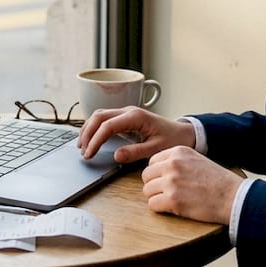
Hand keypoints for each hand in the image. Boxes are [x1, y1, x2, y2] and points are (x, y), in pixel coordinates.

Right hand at [77, 106, 195, 163]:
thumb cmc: (172, 140)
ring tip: (82, 146)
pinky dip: (94, 127)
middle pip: (99, 116)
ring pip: (99, 115)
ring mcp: (126, 112)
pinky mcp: (125, 117)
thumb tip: (116, 155)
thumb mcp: (156, 149)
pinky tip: (90, 138)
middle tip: (82, 151)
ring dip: (88, 129)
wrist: (183, 133)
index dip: (96, 140)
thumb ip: (135, 152)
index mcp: (135, 117)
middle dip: (87, 133)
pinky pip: (104, 118)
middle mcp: (128, 111)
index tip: (89, 154)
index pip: (107, 126)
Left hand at [141, 146, 242, 223]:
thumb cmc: (218, 181)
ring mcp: (171, 181)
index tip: (166, 181)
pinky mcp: (172, 199)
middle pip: (146, 176)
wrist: (232, 197)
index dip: (157, 174)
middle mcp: (172, 164)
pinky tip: (173, 208)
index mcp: (178, 152)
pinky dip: (160, 209)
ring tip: (172, 201)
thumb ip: (177, 161)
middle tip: (167, 193)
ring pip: (147, 191)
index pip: (152, 161)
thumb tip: (157, 171)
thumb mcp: (196, 160)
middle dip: (154, 186)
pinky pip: (152, 205)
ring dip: (156, 198)